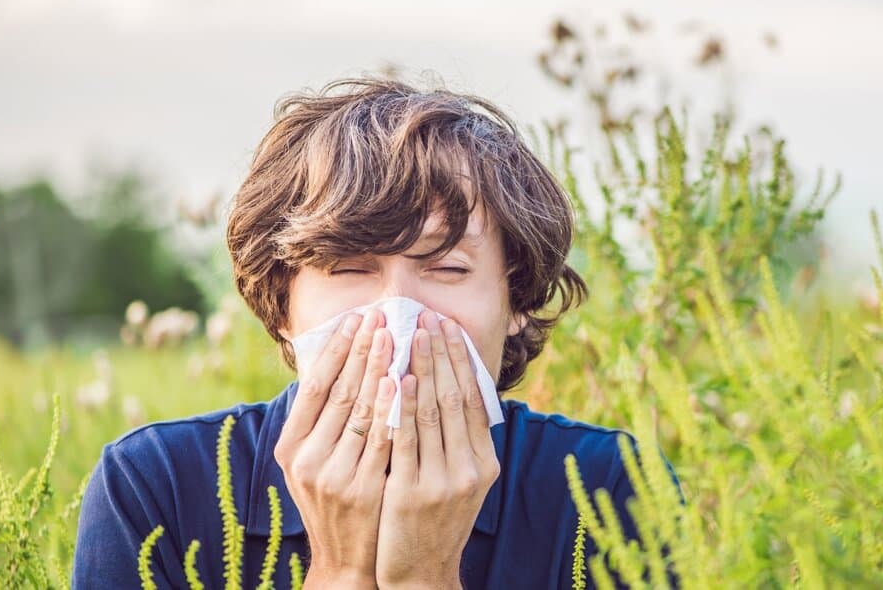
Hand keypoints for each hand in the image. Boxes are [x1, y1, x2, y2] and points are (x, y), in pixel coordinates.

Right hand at [273, 309, 395, 587]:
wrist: (345, 561)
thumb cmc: (334, 501)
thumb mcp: (313, 462)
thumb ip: (321, 420)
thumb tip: (338, 362)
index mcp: (290, 447)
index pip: (314, 386)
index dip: (336, 349)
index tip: (355, 318)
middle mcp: (307, 459)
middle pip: (338, 392)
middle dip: (361, 349)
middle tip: (380, 314)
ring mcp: (334, 475)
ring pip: (360, 411)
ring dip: (379, 368)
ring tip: (394, 334)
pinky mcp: (363, 489)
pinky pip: (381, 439)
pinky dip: (392, 408)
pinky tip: (402, 380)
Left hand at [375, 311, 501, 588]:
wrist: (419, 574)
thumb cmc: (433, 521)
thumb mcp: (459, 482)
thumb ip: (458, 442)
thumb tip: (452, 389)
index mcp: (484, 463)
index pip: (474, 399)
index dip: (461, 360)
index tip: (448, 326)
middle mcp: (470, 470)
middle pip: (455, 398)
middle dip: (441, 353)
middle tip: (429, 317)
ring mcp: (443, 482)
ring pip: (432, 412)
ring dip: (422, 368)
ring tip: (411, 334)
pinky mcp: (412, 493)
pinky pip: (406, 439)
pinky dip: (403, 405)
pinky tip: (398, 379)